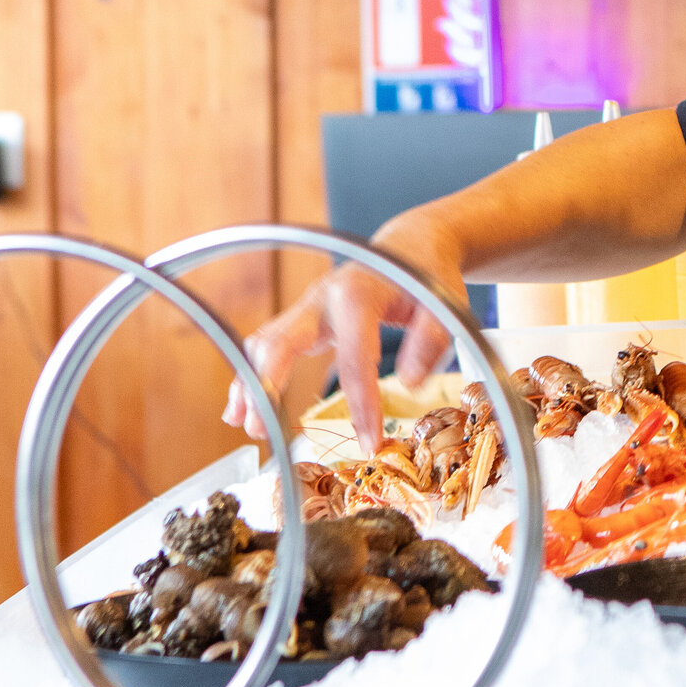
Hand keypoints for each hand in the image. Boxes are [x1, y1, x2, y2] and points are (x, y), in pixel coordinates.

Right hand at [222, 214, 468, 450]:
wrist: (412, 243)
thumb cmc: (427, 275)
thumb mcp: (443, 303)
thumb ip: (430, 340)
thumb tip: (410, 382)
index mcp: (359, 295)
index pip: (355, 360)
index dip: (361, 406)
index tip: (369, 443)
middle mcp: (323, 298)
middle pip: (282, 343)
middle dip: (268, 387)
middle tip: (264, 431)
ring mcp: (308, 306)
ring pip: (266, 343)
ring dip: (250, 384)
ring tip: (247, 426)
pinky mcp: (304, 317)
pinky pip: (270, 344)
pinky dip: (253, 374)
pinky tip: (241, 408)